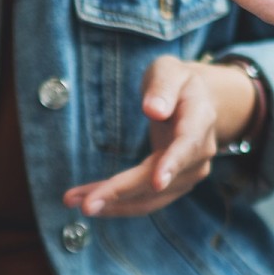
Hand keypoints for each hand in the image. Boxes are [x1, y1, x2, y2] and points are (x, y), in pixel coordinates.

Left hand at [64, 56, 254, 216]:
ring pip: (148, 198)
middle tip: (86, 204)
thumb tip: (153, 110)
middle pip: (158, 181)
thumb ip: (163, 87)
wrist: (198, 102)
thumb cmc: (178, 83)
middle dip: (121, 193)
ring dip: (112, 203)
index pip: (187, 146)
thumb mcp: (170, 71)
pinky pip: (143, 199)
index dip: (172, 164)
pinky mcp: (172, 185)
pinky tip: (87, 198)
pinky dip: (115, 202)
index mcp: (199, 121)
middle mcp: (198, 154)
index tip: (157, 182)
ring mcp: (187, 174)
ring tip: (73, 200)